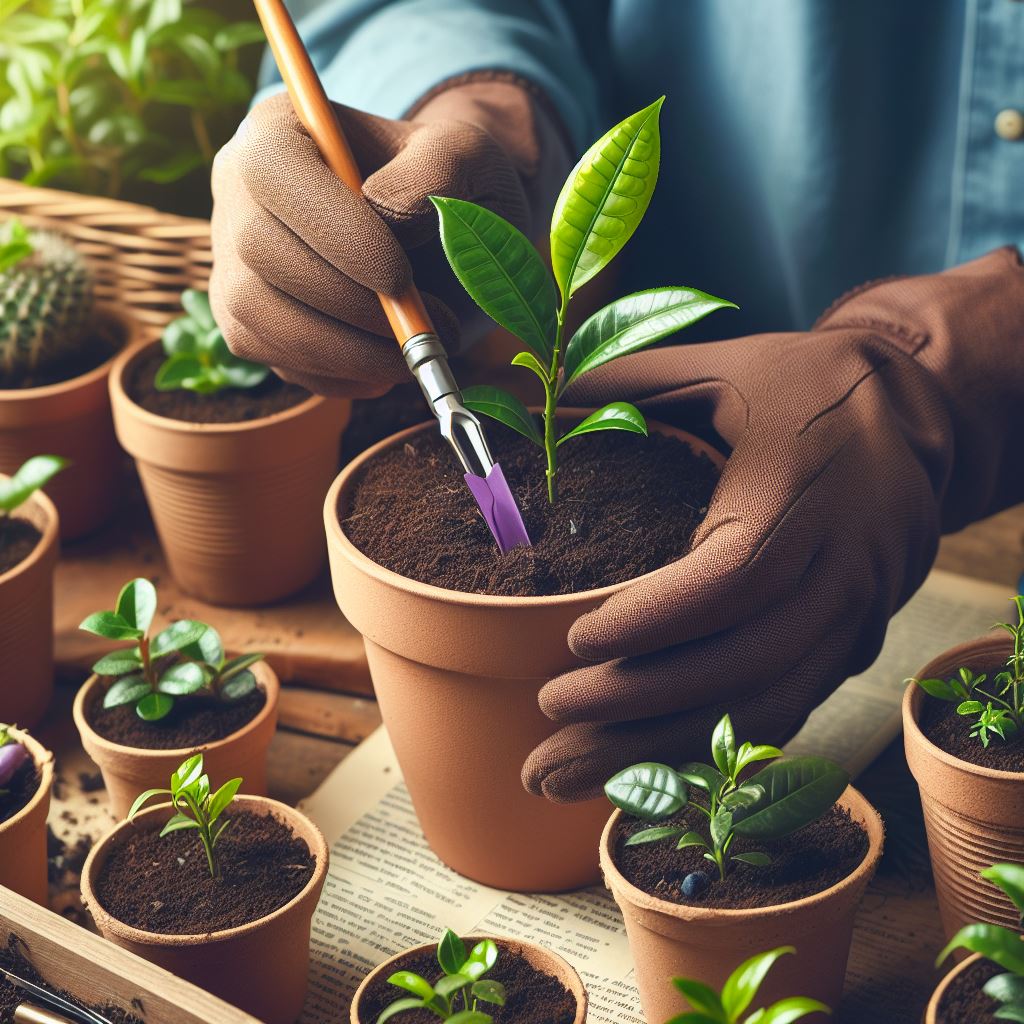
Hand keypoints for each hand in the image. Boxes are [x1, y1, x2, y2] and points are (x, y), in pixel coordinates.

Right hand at [209, 81, 543, 395]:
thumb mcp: (468, 156)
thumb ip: (440, 164)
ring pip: (256, 319)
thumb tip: (384, 206)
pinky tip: (387, 364)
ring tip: (413, 349)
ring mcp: (236, 263)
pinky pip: (279, 363)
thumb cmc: (451, 187)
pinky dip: (341, 377)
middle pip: (261, 253)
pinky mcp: (251, 326)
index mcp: (279, 130)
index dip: (336, 233)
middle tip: (422, 325)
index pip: (274, 171)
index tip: (401, 278)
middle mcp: (238, 194)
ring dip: (346, 351)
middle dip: (349, 304)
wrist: (444, 238)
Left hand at [523, 247, 1023, 801]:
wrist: (915, 416)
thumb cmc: (811, 386)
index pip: (734, 580)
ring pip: (763, 707)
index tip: (577, 641)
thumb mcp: (726, 365)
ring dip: (661, 752)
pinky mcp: (851, 644)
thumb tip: (548, 392)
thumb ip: (636, 382)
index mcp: (801, 493)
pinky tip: (641, 768)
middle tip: (546, 722)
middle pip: (743, 664)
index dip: (656, 620)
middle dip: (637, 707)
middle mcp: (839, 568)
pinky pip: (784, 711)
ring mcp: (853, 616)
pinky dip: (710, 746)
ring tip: (564, 778)